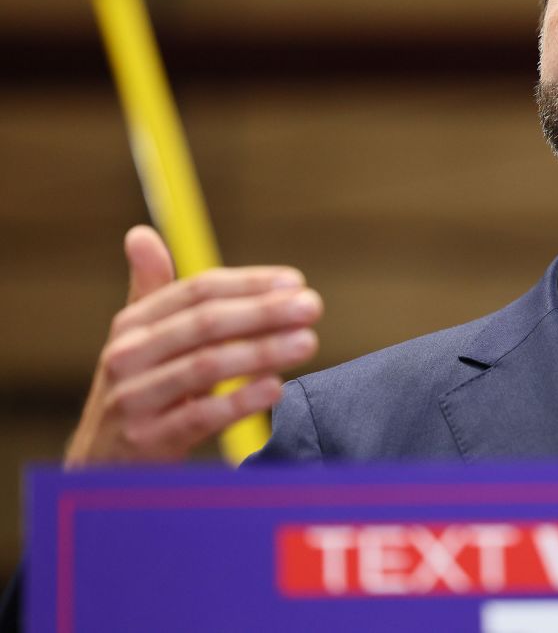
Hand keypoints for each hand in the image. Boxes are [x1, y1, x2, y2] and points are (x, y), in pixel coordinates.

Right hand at [65, 226, 321, 465]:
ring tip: (307, 342)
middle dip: (264, 312)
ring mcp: (134, 399)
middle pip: (204, 324)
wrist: (102, 467)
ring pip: (205, 367)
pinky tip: (275, 388)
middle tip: (312, 306)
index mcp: (133, 325)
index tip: (295, 281)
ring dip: (262, 352)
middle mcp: (128, 356)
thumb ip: (151, 291)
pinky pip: (199, 416)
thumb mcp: (140, 342)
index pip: (196, 291)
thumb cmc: (139, 391)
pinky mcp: (147, 440)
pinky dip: (239, 401)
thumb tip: (140, 234)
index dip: (249, 283)